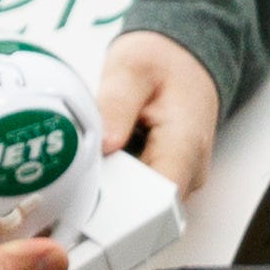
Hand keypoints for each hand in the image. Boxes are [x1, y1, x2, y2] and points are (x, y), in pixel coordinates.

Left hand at [99, 28, 218, 200]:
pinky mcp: (166, 178)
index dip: (116, 209)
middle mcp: (189, 172)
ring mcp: (178, 178)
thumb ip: (116, 105)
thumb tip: (104, 144)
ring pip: (136, 205)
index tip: (86, 197)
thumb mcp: (132, 68)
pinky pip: (135, 193)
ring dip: (107, 189)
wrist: (185, 58)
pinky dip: (114, 180)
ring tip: (94, 155)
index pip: (155, 204)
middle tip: (79, 169)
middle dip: (103, 198)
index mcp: (185, 146)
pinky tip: (105, 157)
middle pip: (141, 210)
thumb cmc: (164, 61)